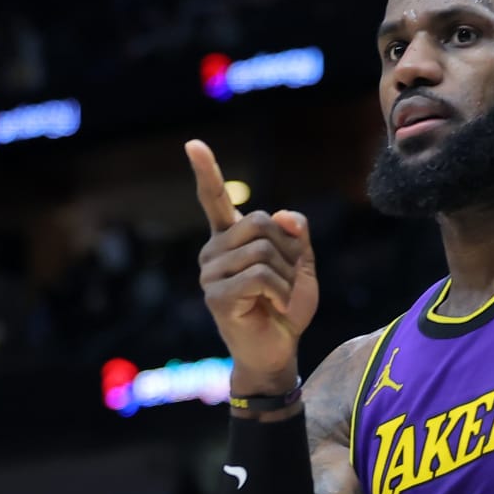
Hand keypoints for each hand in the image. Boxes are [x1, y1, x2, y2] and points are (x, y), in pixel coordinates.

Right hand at [186, 139, 319, 391]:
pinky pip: (259, 276)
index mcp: (230, 239)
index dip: (206, 171)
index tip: (193, 144)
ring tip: (280, 297)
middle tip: (288, 279)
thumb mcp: (301, 266)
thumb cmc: (287, 308)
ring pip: (262, 251)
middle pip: (259, 222)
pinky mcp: (215, 296)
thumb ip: (297, 236)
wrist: (278, 350)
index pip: (214, 199)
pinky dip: (281, 292)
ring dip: (286, 276)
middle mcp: (214, 251)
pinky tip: (276, 307)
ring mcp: (210, 273)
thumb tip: (283, 214)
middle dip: (288, 250)